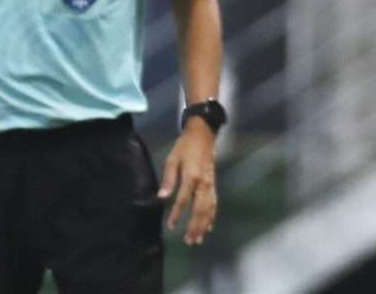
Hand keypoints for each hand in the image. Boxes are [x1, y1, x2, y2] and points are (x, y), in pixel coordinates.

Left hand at [158, 121, 217, 244]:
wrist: (203, 134)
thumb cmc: (185, 146)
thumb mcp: (173, 159)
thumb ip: (168, 179)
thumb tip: (161, 197)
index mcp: (191, 176)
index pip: (183, 200)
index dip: (176, 214)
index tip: (171, 226)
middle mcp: (203, 183)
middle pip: (200, 209)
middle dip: (195, 226)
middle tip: (189, 241)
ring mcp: (211, 184)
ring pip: (209, 209)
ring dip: (204, 225)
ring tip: (198, 239)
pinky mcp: (214, 184)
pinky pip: (214, 203)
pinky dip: (212, 216)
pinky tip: (209, 226)